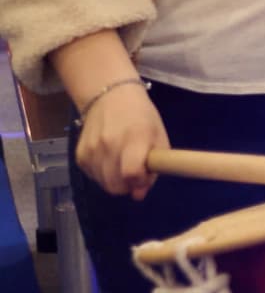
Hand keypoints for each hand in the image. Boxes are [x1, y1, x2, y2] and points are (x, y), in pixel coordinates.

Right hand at [75, 83, 168, 199]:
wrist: (111, 97)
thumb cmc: (142, 117)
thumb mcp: (158, 137)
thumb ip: (155, 168)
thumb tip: (139, 195)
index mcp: (134, 138)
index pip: (132, 173)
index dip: (140, 181)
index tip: (145, 174)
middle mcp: (109, 145)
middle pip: (115, 185)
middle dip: (128, 185)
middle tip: (134, 172)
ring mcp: (91, 150)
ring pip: (103, 184)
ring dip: (115, 180)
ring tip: (122, 162)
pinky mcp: (79, 154)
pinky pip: (92, 176)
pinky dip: (102, 174)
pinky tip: (109, 159)